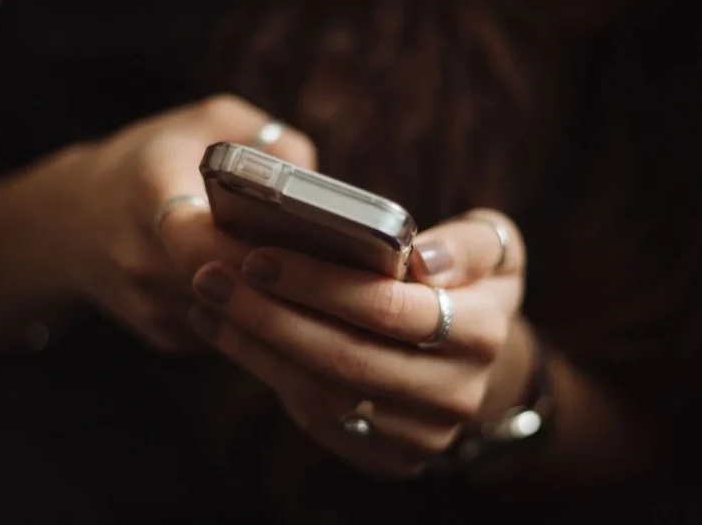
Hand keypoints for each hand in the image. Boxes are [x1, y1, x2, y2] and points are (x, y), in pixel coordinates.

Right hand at [0, 94, 315, 350]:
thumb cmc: (150, 161)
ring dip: (279, 303)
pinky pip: (228, 333)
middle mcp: (143, 261)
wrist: (69, 221)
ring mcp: (152, 309)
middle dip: (285, 280)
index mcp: (148, 197)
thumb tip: (320, 184)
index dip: (257, 250)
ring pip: (237, 318)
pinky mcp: (165, 338)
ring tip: (325, 280)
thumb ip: (265, 139)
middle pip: (232, 288)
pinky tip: (285, 293)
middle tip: (339, 267)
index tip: (308, 241)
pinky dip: (259, 315)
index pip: (203, 242)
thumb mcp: (204, 122)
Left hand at [187, 208, 532, 476]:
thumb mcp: (492, 249)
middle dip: (269, 315)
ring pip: (322, 395)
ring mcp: (421, 434)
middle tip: (212, 276)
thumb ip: (469, 243)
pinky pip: (316, 419)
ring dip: (255, 346)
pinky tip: (228, 333)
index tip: (259, 256)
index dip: (319, 284)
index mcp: (482, 332)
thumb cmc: (466, 285)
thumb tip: (422, 259)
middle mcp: (456, 392)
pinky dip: (265, 373)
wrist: (471, 360)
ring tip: (209, 301)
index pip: (390, 309)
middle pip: (346, 358)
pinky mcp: (388, 458)